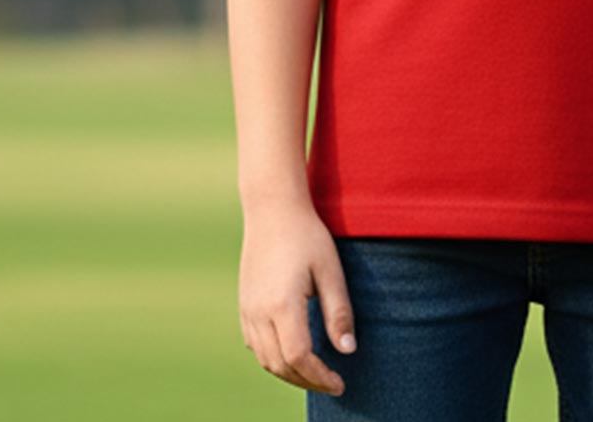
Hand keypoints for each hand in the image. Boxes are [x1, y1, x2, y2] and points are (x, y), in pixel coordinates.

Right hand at [238, 198, 357, 394]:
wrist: (272, 208)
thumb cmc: (307, 235)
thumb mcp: (330, 270)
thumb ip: (338, 312)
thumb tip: (348, 351)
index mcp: (282, 305)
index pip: (299, 358)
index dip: (320, 376)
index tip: (340, 383)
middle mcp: (259, 312)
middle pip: (280, 365)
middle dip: (307, 380)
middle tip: (332, 383)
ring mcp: (247, 310)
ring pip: (265, 359)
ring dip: (289, 372)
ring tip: (316, 372)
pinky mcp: (244, 304)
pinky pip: (255, 345)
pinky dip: (274, 358)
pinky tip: (292, 353)